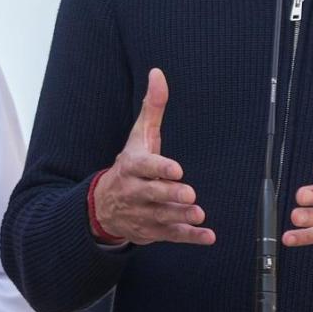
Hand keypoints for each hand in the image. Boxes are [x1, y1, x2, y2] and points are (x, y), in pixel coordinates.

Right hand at [91, 68, 214, 244]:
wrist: (104, 206)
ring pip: (163, 217)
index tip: (176, 169)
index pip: (144, 167)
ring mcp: (143, 214)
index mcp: (132, 167)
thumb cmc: (130, 165)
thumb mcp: (138, 136)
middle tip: (189, 194)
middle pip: (153, 194)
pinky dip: (190, 238)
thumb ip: (152, 107)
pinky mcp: (153, 231)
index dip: (159, 168)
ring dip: (181, 217)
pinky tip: (208, 236)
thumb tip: (158, 73)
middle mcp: (135, 192)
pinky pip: (172, 236)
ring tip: (199, 215)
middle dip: (170, 195)